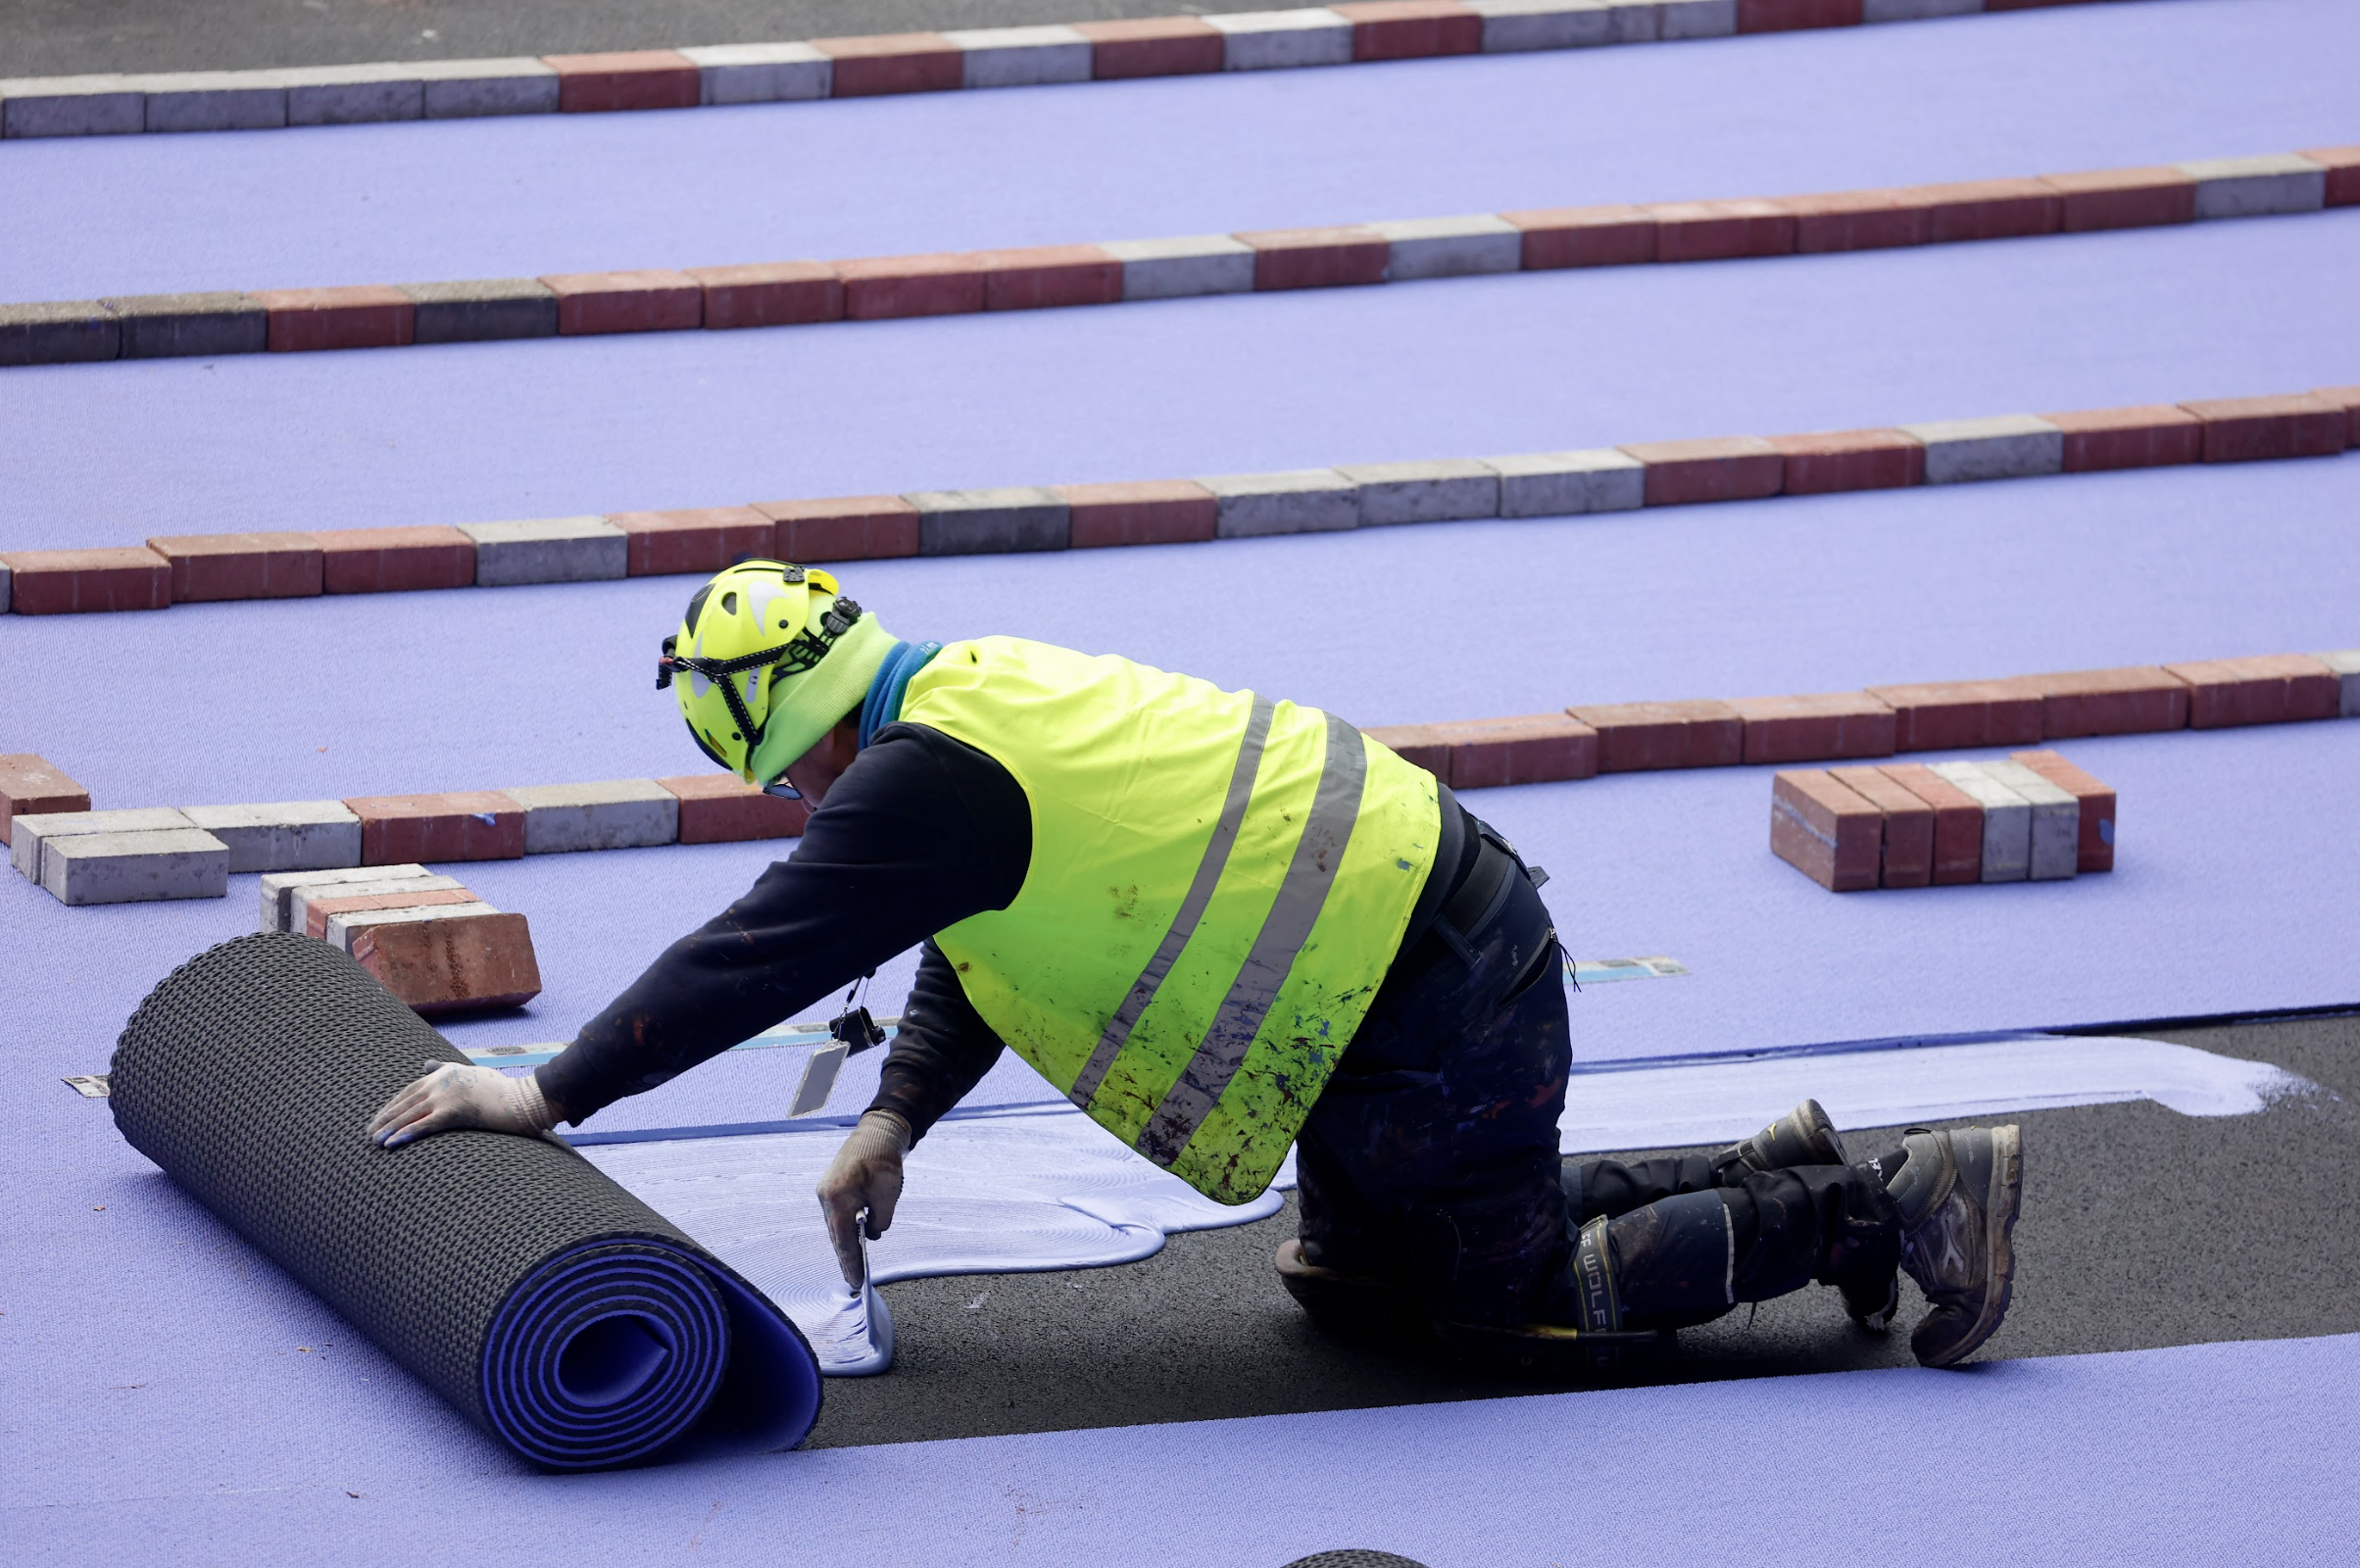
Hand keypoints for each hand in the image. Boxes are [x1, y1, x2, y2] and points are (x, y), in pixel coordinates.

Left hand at [367, 1060, 553, 1148]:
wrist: (523, 1100)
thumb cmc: (500, 1090)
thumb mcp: (469, 1073)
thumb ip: (445, 1069)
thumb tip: (425, 1064)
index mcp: (443, 1073)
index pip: (409, 1091)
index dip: (391, 1106)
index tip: (378, 1119)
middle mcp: (441, 1082)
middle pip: (405, 1102)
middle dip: (385, 1118)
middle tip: (369, 1133)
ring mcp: (447, 1096)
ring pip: (410, 1114)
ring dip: (389, 1128)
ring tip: (374, 1141)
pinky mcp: (455, 1112)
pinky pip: (424, 1125)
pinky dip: (405, 1134)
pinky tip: (391, 1144)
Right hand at [816, 1110, 908, 1289]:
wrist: (877, 1132)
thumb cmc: (883, 1160)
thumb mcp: (887, 1196)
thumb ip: (880, 1222)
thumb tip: (873, 1235)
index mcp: (837, 1198)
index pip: (843, 1240)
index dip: (851, 1263)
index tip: (856, 1281)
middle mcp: (826, 1197)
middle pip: (836, 1236)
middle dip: (846, 1258)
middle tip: (855, 1280)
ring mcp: (826, 1191)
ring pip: (835, 1226)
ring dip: (846, 1244)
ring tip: (855, 1265)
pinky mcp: (831, 1188)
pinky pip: (837, 1215)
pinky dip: (846, 1229)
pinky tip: (855, 1240)